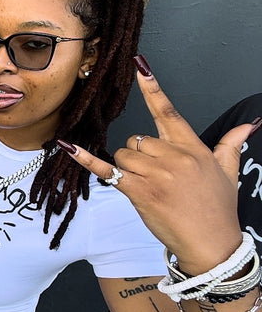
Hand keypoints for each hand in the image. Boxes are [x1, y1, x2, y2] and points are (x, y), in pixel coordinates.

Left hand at [58, 64, 251, 273]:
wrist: (212, 244)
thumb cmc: (218, 209)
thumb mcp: (228, 172)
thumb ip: (230, 144)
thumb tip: (248, 125)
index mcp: (193, 147)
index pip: (168, 112)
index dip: (152, 88)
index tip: (140, 67)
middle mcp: (174, 157)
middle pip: (138, 140)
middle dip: (140, 156)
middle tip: (157, 177)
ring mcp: (155, 174)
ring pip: (124, 154)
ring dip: (128, 168)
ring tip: (150, 188)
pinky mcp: (139, 192)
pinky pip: (107, 170)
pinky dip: (87, 159)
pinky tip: (68, 146)